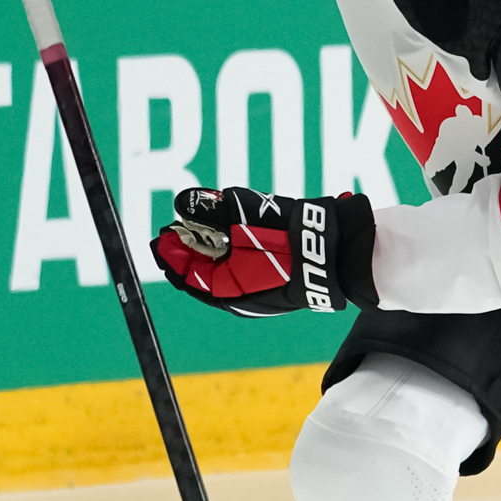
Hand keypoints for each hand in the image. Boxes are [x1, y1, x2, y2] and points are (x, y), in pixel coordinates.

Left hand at [152, 187, 377, 315]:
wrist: (337, 254)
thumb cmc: (291, 240)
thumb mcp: (245, 216)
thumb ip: (212, 209)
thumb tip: (183, 203)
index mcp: (224, 289)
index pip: (185, 272)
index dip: (170, 251)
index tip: (163, 232)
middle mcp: (237, 297)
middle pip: (201, 272)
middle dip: (189, 250)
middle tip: (178, 229)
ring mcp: (256, 294)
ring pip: (221, 271)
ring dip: (210, 250)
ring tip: (203, 229)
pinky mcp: (273, 286)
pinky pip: (242, 271)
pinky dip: (232, 254)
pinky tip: (233, 238)